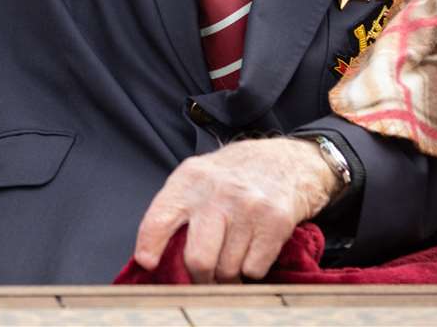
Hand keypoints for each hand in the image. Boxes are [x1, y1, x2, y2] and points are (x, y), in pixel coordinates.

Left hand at [134, 138, 339, 283]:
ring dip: (229, 273)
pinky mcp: (275, 220)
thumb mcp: (200, 177)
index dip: (150, 246)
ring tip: (234, 254)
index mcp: (191, 178)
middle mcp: (218, 191)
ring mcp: (248, 205)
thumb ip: (178, 208)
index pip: (160, 218)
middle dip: (200, 277)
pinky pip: (254, 270)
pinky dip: (252, 269)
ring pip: (227, 270)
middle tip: (204, 276)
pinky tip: (254, 247)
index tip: (149, 262)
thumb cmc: (235, 175)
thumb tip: (155, 257)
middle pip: (198, 259)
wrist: (288, 160)